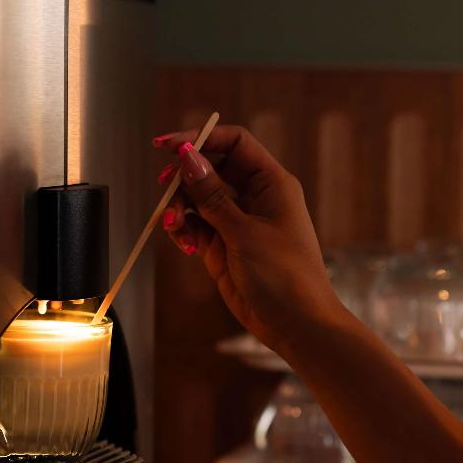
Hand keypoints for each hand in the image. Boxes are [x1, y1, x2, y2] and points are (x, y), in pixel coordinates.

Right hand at [154, 126, 341, 351]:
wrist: (296, 324)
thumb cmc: (284, 275)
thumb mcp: (243, 232)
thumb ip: (212, 195)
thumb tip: (187, 156)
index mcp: (271, 183)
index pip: (234, 143)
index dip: (201, 138)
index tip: (167, 146)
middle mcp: (254, 197)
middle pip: (209, 169)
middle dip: (183, 180)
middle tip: (166, 193)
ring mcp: (237, 221)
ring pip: (197, 199)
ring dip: (180, 210)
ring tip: (175, 229)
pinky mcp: (224, 245)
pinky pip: (195, 226)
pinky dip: (185, 231)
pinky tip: (187, 247)